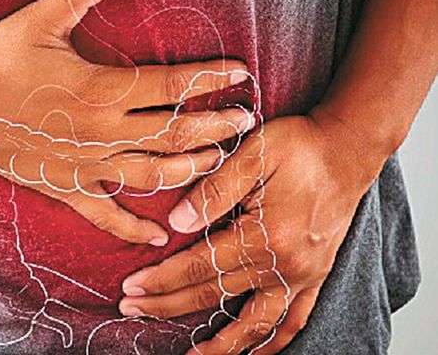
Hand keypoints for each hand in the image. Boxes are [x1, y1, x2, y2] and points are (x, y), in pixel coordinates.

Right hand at [0, 0, 251, 244]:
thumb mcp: (36, 21)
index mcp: (100, 90)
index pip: (171, 86)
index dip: (209, 79)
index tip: (239, 74)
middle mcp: (101, 132)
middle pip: (174, 134)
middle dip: (216, 128)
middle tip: (246, 121)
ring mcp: (86, 165)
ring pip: (152, 174)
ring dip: (190, 170)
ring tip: (218, 162)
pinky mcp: (66, 187)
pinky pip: (107, 215)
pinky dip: (134, 227)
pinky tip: (158, 236)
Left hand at [117, 109, 388, 352]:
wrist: (350, 147)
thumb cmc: (301, 146)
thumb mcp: (254, 153)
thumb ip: (213, 191)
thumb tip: (176, 223)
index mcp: (265, 236)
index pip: (198, 267)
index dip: (161, 279)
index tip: (131, 287)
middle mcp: (284, 265)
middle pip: (215, 295)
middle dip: (168, 305)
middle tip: (131, 309)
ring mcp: (302, 276)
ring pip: (254, 323)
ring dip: (221, 345)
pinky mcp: (315, 276)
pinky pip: (293, 321)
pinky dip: (272, 342)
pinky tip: (255, 354)